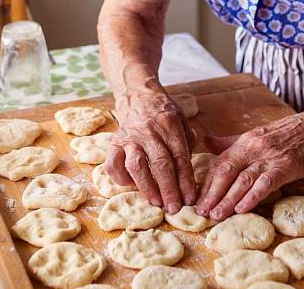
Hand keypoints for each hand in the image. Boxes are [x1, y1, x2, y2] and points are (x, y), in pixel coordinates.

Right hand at [106, 91, 195, 212]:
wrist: (138, 96)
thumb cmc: (163, 114)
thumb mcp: (182, 122)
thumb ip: (186, 146)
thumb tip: (188, 177)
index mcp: (169, 126)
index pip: (180, 157)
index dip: (185, 180)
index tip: (190, 198)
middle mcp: (148, 132)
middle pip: (160, 164)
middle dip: (169, 189)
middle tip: (174, 207)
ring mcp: (129, 137)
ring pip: (136, 165)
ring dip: (147, 187)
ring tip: (156, 202)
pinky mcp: (114, 143)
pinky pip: (113, 164)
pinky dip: (120, 178)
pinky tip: (131, 185)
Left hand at [195, 112, 303, 220]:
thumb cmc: (288, 134)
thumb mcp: (256, 134)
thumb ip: (229, 142)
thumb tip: (205, 141)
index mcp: (244, 142)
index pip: (219, 163)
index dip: (206, 182)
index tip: (196, 199)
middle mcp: (253, 148)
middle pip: (226, 172)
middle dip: (211, 194)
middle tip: (201, 212)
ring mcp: (269, 157)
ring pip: (243, 180)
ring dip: (227, 199)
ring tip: (216, 215)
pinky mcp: (286, 166)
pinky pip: (266, 183)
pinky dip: (253, 196)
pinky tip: (242, 208)